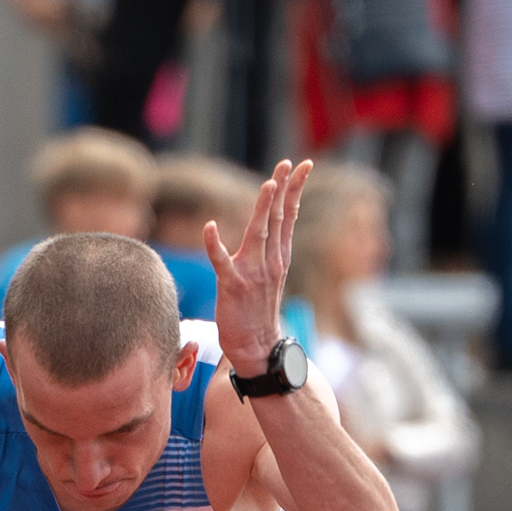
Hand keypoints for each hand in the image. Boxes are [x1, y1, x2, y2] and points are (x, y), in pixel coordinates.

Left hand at [205, 158, 312, 378]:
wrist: (257, 347)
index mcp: (279, 257)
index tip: (302, 165)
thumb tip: (275, 224)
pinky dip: (214, 244)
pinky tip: (209, 226)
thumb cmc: (258, 311)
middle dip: (284, 188)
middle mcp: (271, 261)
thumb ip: (272, 249)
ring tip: (268, 184)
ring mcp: (253, 273)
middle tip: (287, 163)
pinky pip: (222, 261)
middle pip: (279, 218)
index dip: (295, 189)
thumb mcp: (271, 275)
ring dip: (263, 208)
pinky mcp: (232, 286)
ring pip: (259, 233)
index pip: (289, 216)